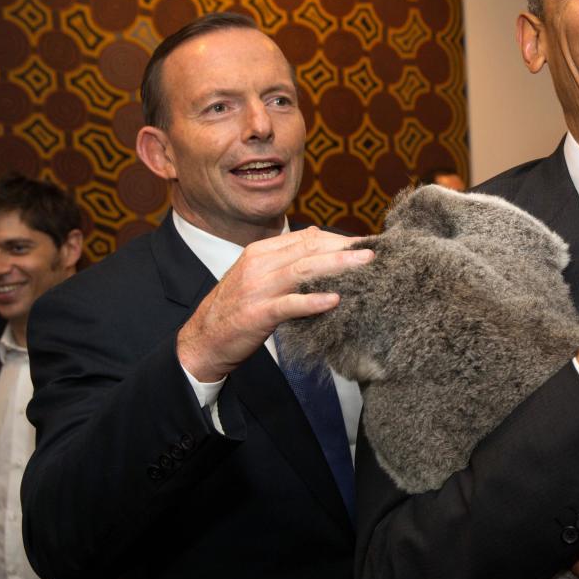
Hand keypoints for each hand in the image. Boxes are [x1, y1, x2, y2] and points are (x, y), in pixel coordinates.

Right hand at [177, 227, 372, 381]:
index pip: (306, 238)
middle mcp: (259, 264)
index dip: (337, 239)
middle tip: (374, 251)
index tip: (363, 244)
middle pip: (309, 249)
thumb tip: (317, 238)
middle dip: (344, 248)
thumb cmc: (237, 309)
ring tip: (363, 265)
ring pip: (303, 270)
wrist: (203, 340)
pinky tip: (334, 300)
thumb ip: (285, 258)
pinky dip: (313, 301)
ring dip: (337, 266)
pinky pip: (290, 304)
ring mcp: (257, 288)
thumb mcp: (258, 275)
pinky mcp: (257, 314)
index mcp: (260, 252)